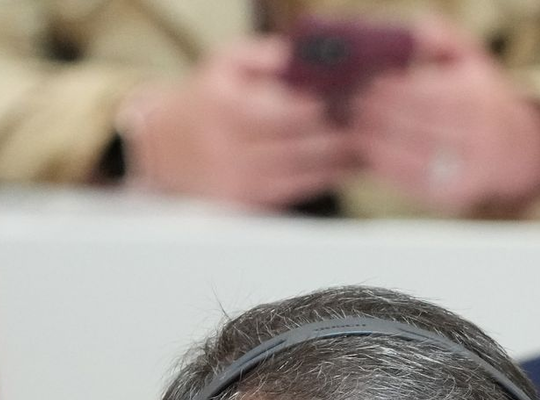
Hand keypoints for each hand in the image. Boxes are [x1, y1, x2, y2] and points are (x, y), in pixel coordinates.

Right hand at [121, 37, 355, 207]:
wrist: (164, 148)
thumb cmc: (206, 98)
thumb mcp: (226, 62)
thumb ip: (268, 56)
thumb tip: (310, 55)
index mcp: (229, 111)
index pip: (289, 112)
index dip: (326, 108)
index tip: (356, 98)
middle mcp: (234, 151)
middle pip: (302, 148)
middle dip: (342, 138)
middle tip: (374, 127)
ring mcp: (242, 182)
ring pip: (304, 175)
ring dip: (342, 163)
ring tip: (370, 147)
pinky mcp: (250, 203)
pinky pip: (297, 192)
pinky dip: (326, 180)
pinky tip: (347, 168)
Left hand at [349, 18, 539, 214]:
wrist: (514, 150)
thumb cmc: (480, 98)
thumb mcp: (473, 62)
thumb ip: (445, 40)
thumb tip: (416, 32)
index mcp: (480, 103)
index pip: (432, 97)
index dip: (398, 91)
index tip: (371, 83)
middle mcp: (477, 140)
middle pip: (421, 128)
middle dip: (383, 117)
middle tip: (355, 106)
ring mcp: (465, 171)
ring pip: (415, 159)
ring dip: (380, 145)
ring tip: (357, 130)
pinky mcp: (452, 195)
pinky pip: (415, 184)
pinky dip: (388, 170)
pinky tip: (370, 154)